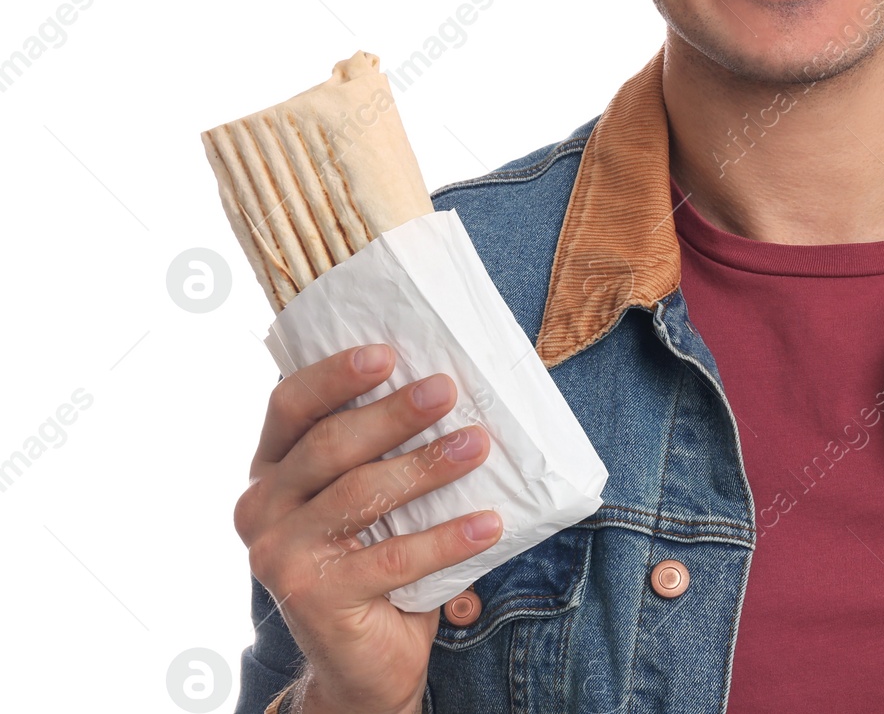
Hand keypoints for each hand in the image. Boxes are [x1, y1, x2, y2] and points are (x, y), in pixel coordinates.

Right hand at [234, 344, 502, 713]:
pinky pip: (394, 557)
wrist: (362, 663)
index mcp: (271, 471)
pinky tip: (488, 523)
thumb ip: (380, 453)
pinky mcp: (314, 597)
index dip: (335, 375)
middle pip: (330, 444)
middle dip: (394, 413)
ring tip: (478, 445)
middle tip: (448, 390)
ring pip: (361, 494)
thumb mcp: (368, 501)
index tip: (387, 353)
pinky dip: (448, 538)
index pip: (290, 406)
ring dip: (427, 465)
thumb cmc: (373, 561)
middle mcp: (262, 508)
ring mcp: (280, 555)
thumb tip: (449, 392)